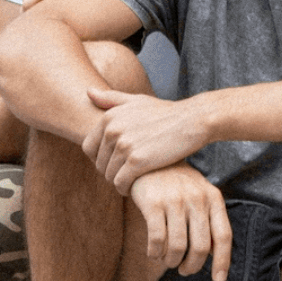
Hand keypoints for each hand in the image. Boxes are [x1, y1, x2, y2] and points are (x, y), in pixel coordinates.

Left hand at [84, 89, 210, 194]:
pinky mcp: (137, 162)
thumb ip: (111, 99)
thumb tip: (88, 92)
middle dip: (111, 171)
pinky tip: (136, 187)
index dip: (101, 158)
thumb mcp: (137, 101)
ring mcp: (124, 146)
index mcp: (108, 117)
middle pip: (99, 164)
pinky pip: (121, 184)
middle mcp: (112, 130)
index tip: (117, 161)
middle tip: (127, 173)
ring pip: (109, 176)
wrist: (193, 120)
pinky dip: (126, 189)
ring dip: (119, 182)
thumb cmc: (166, 112)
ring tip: (133, 180)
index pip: (88, 147)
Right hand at [130, 163, 231, 280]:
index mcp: (213, 197)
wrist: (148, 158)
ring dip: (171, 261)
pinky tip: (153, 252)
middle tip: (183, 270)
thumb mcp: (200, 193)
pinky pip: (157, 241)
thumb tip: (214, 254)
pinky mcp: (153, 203)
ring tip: (167, 260)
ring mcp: (175, 200)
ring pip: (178, 248)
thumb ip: (209, 218)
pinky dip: (155, 253)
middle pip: (201, 247)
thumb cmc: (176, 183)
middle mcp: (197, 198)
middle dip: (191, 266)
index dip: (222, 262)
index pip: (224, 236)